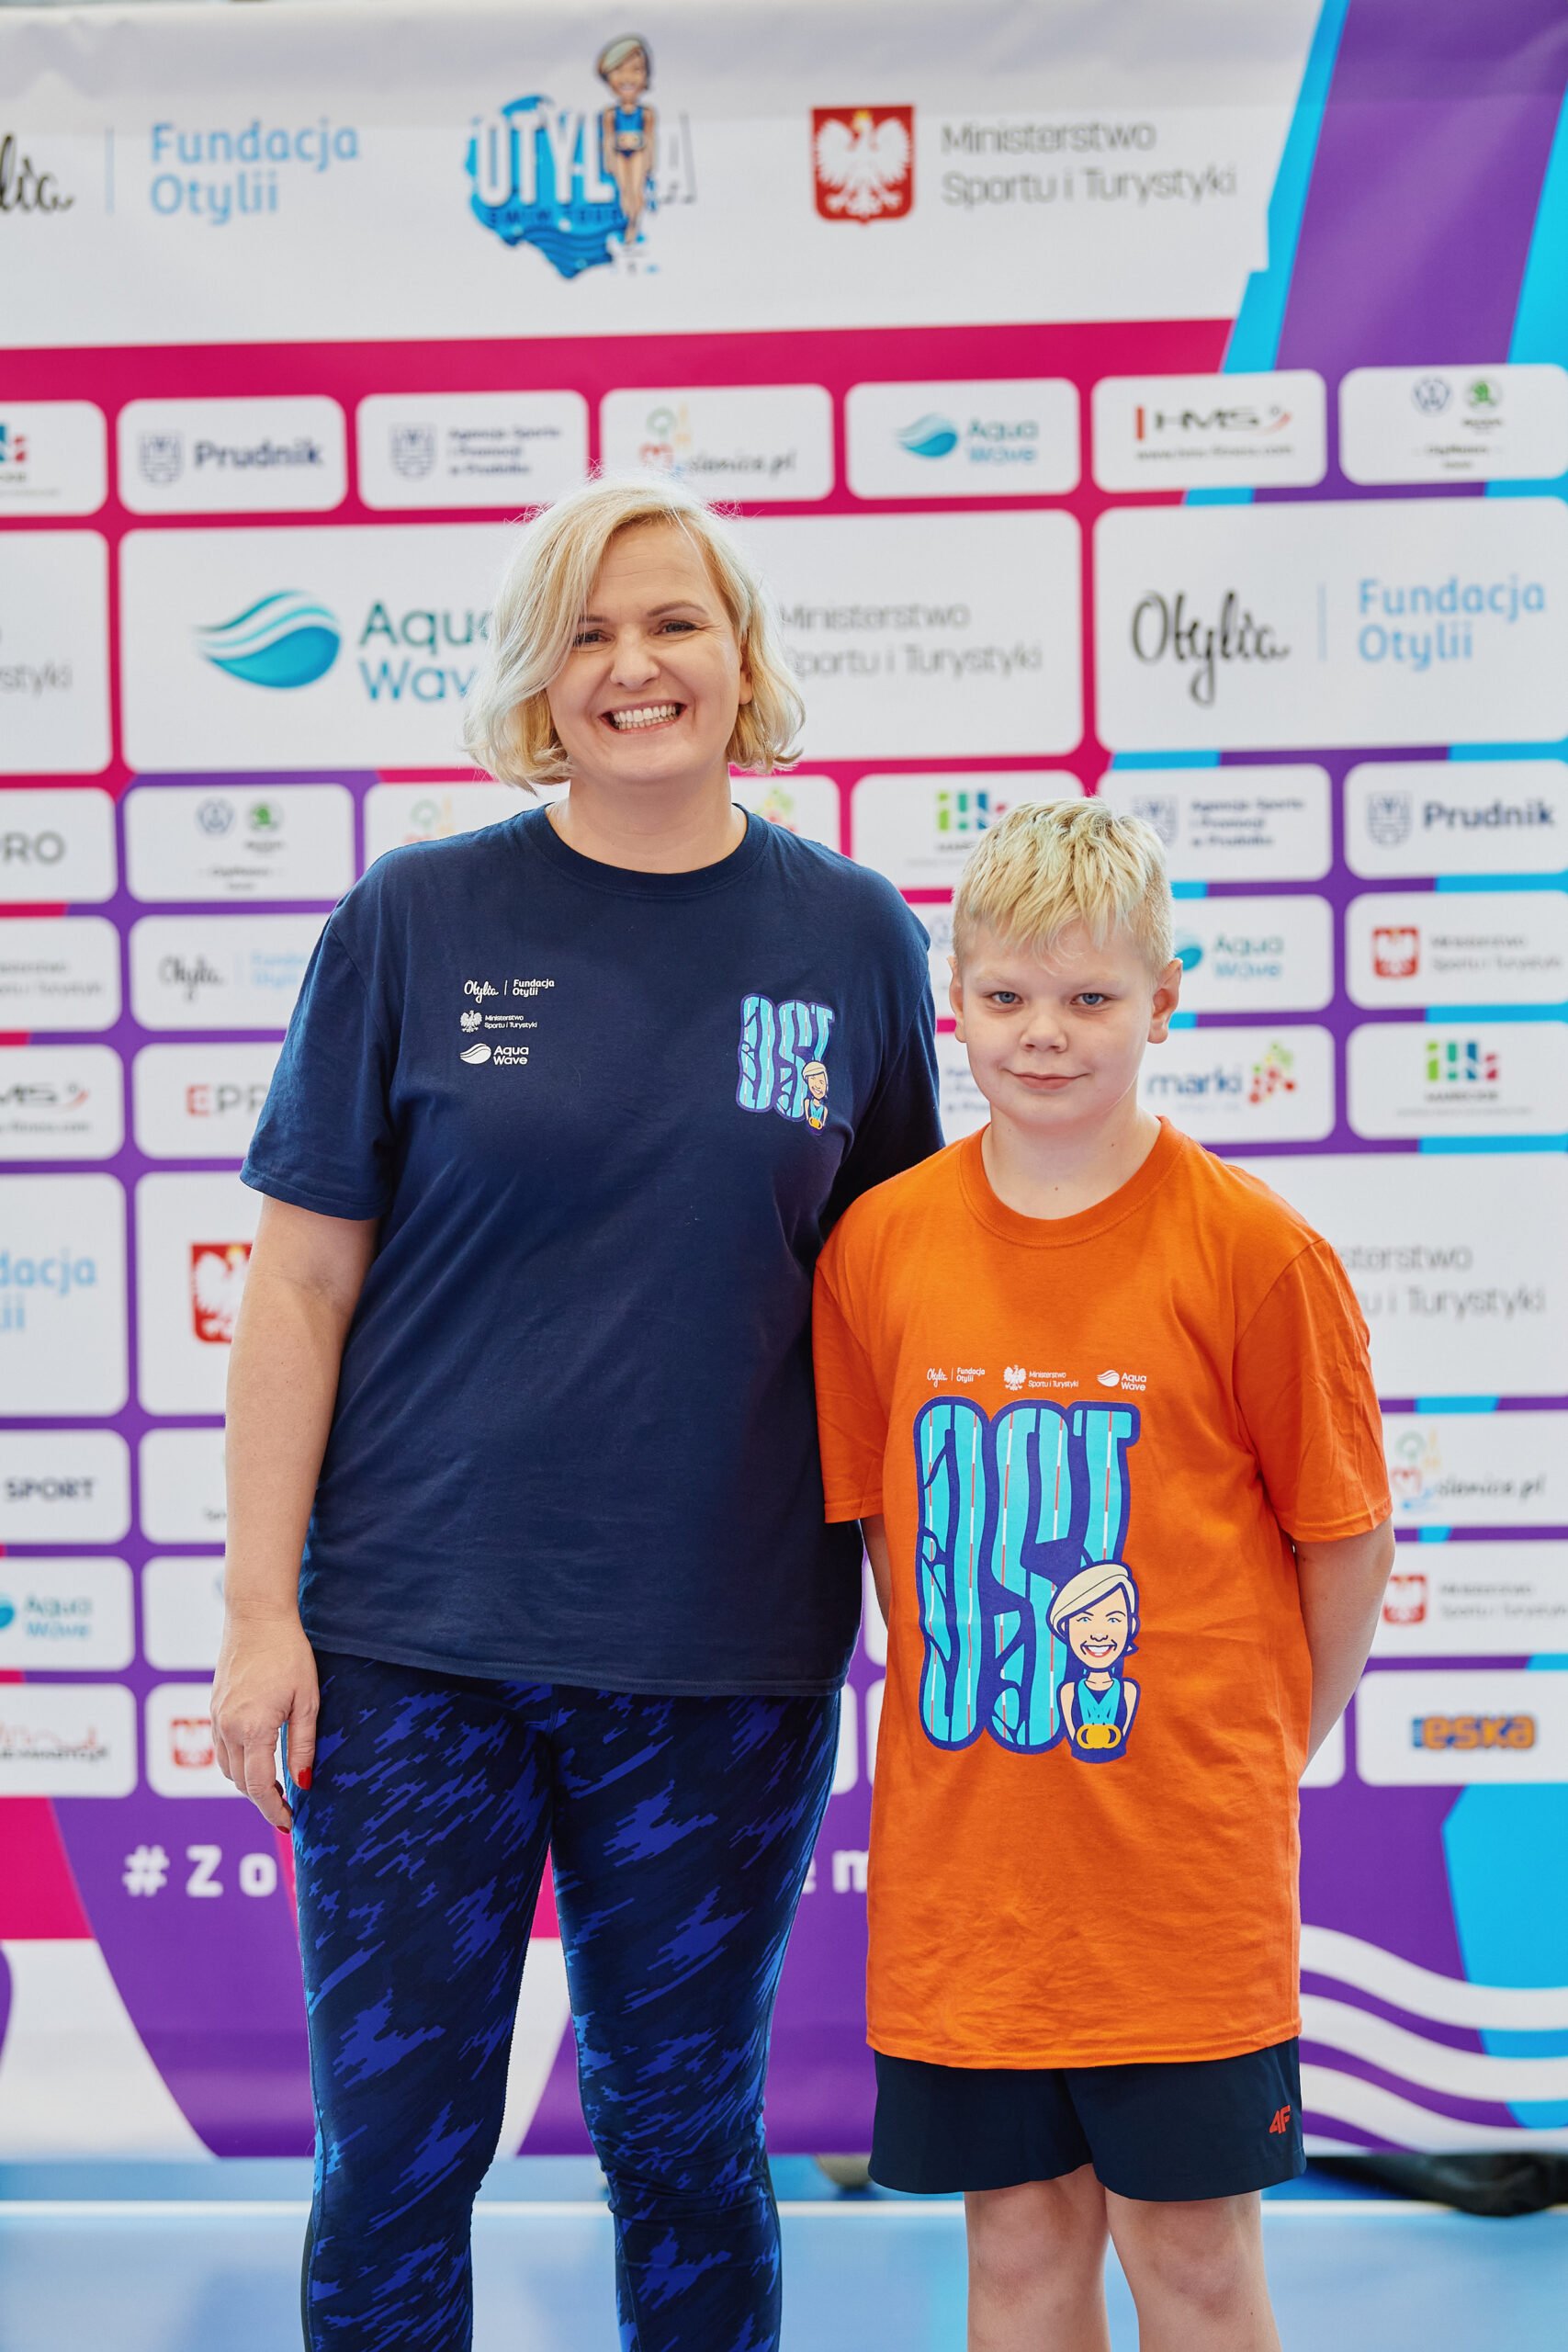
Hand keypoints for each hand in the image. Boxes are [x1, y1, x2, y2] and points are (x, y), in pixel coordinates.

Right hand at [211, 1613, 318, 1829]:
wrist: (257, 1616)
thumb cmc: (289, 1654)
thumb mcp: (307, 1701)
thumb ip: (303, 1745)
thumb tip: (303, 1783)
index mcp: (251, 1728)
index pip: (257, 1787)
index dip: (273, 1810)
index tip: (289, 1823)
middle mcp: (227, 1727)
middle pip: (239, 1781)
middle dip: (262, 1799)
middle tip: (288, 1808)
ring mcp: (216, 1717)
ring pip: (227, 1767)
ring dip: (248, 1782)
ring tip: (275, 1787)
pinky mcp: (214, 1707)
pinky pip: (221, 1747)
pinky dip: (238, 1761)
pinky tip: (258, 1758)